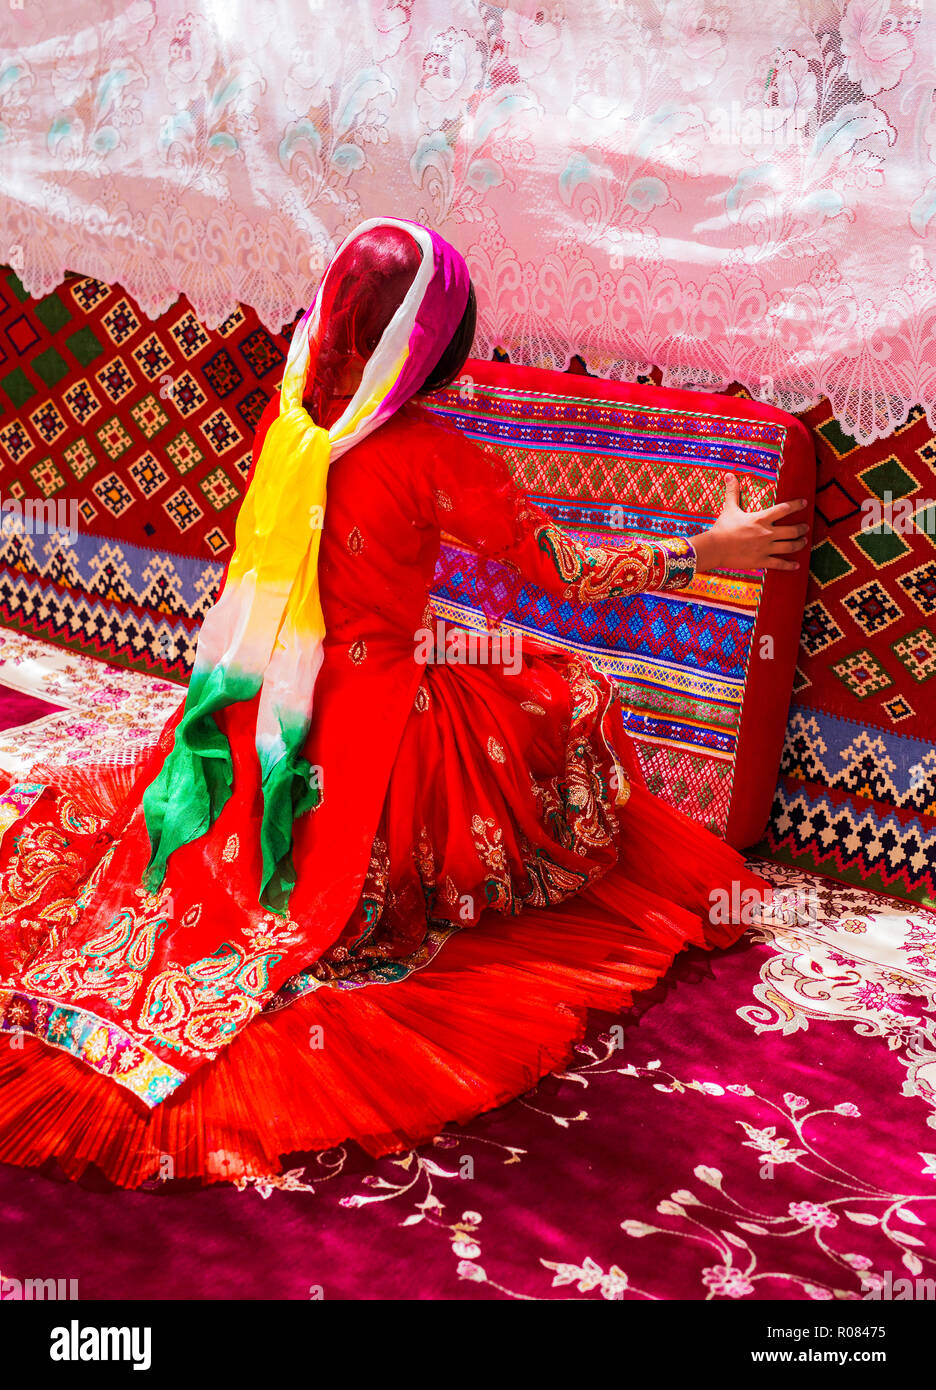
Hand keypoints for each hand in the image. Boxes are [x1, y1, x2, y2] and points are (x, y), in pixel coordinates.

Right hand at [691, 473, 809, 574]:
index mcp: (761, 519)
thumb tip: (729, 475)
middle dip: (802, 529)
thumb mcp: (729, 508)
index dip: (797, 505)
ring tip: (804, 542)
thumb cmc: (722, 528)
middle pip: (792, 530)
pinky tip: (797, 565)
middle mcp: (767, 533)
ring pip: (790, 546)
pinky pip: (780, 564)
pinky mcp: (761, 561)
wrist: (715, 548)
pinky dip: (790, 565)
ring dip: (799, 544)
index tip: (805, 503)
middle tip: (806, 527)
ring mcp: (765, 548)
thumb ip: (733, 492)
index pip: (784, 509)